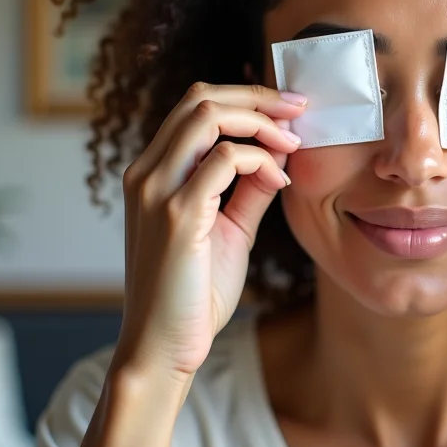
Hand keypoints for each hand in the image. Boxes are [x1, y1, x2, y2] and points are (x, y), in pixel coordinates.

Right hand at [113, 83, 305, 380]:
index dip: (246, 98)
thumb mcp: (230, 229)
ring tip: (293, 143)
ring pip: (207, 116)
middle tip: (300, 110)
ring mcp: (156, 191)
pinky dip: (260, 160)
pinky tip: (279, 182)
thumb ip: (249, 189)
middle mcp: (146, 173)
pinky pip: (224, 159)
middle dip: (258, 97)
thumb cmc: (193, 294)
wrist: (164, 348)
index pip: (194, 106)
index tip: (289, 110)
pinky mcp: (176, 215)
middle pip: (200, 98)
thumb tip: (279, 152)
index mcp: (152, 173)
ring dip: (261, 122)